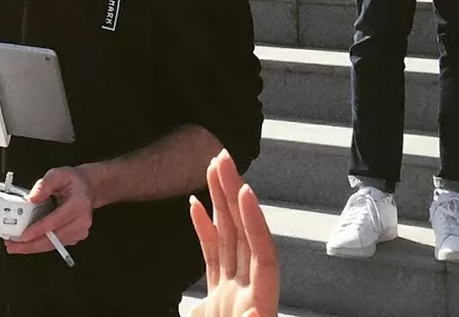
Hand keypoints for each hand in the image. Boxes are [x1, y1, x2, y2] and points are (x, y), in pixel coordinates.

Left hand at [7, 167, 92, 254]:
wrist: (86, 188)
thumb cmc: (73, 181)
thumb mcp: (57, 174)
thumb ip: (44, 184)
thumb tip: (32, 198)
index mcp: (78, 205)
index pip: (55, 221)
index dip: (38, 230)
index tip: (24, 235)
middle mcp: (81, 222)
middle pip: (53, 240)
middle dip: (31, 245)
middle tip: (13, 245)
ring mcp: (79, 232)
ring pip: (53, 245)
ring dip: (33, 246)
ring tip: (16, 244)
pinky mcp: (74, 238)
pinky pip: (55, 244)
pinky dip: (41, 243)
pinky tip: (28, 241)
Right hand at [189, 151, 278, 316]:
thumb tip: (258, 316)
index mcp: (258, 310)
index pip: (262, 257)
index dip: (255, 224)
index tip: (245, 191)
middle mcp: (248, 298)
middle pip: (244, 239)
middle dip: (234, 197)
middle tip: (222, 158)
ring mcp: (232, 298)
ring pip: (228, 243)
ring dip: (219, 204)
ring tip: (212, 169)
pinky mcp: (216, 302)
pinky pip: (212, 259)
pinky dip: (204, 231)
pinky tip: (197, 207)